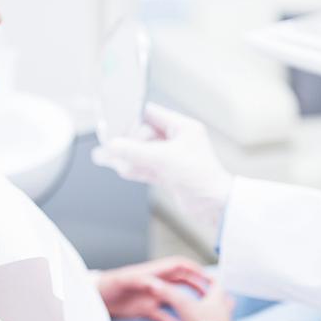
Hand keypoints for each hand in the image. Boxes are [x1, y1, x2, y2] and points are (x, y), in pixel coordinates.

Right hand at [92, 103, 233, 228]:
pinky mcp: (168, 174)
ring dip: (127, 157)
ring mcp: (172, 158)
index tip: (113, 123)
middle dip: (126, 143)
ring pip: (142, 153)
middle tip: (108, 147)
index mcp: (182, 127)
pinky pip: (146, 168)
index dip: (131, 119)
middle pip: (143, 135)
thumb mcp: (163, 159)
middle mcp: (177, 140)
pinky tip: (120, 168)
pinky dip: (134, 169)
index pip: (150, 114)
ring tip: (106, 158)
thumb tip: (111, 145)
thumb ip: (135, 152)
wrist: (215, 206)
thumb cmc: (200, 177)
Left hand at [97, 256, 211, 320]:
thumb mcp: (123, 281)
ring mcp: (152, 298)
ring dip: (189, 306)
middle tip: (212, 297)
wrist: (94, 298)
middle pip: (182, 282)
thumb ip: (139, 280)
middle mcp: (156, 284)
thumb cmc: (108, 285)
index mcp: (153, 273)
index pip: (179, 266)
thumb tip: (154, 282)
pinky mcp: (146, 310)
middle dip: (198, 287)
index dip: (194, 270)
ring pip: (176, 301)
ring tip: (202, 316)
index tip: (208, 278)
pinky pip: (165, 317)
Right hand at [159, 279, 234, 320]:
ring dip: (214, 314)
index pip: (216, 283)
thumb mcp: (183, 306)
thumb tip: (154, 284)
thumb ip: (169, 294)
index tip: (203, 278)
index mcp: (218, 299)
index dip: (209, 278)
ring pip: (223, 315)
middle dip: (215, 297)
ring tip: (203, 315)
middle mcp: (226, 311)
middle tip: (206, 296)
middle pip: (224, 299)